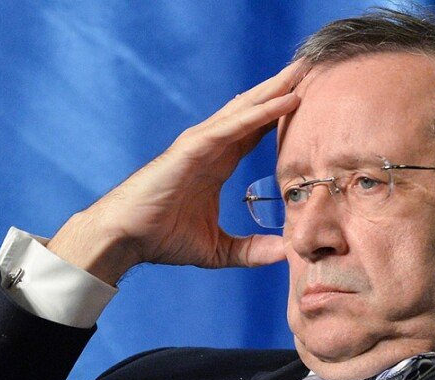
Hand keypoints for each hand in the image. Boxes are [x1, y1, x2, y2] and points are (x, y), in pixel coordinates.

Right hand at [47, 61, 303, 284]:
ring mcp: (201, 144)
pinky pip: (233, 126)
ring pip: (245, 110)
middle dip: (280, 90)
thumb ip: (251, 250)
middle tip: (309, 69)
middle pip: (252, 112)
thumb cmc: (162, 239)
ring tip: (301, 71)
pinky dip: (260, 113)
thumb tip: (285, 254)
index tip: (308, 100)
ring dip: (274, 90)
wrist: (125, 238)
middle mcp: (210, 147)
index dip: (279, 115)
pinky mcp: (193, 148)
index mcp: (216, 164)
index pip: (254, 132)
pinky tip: (284, 101)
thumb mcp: (218, 250)